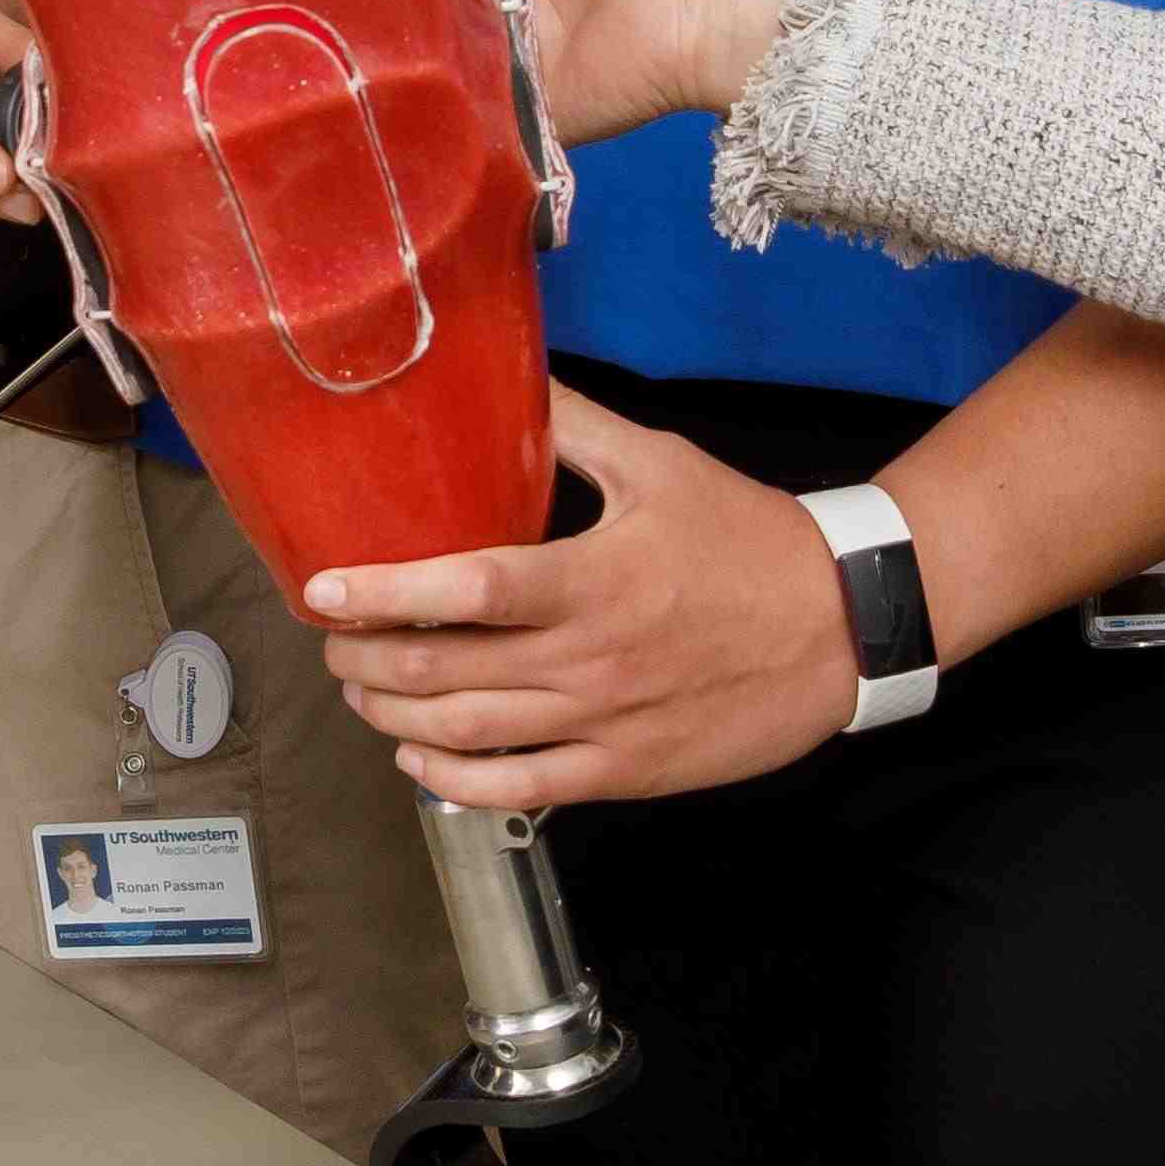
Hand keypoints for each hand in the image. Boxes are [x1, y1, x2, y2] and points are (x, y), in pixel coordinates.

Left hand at [307, 380, 865, 806]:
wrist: (845, 627)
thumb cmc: (751, 542)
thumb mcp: (665, 465)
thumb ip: (575, 426)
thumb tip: (508, 378)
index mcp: (594, 579)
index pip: (462, 589)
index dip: (379, 591)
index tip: (319, 588)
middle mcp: (590, 659)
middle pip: (439, 670)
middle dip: (362, 655)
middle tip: (333, 636)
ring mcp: (604, 724)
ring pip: (463, 733)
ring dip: (390, 713)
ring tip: (363, 687)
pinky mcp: (625, 771)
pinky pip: (516, 788)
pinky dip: (450, 777)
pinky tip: (421, 754)